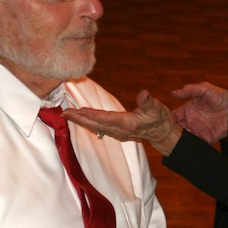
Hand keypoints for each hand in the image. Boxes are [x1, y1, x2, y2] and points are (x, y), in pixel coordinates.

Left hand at [63, 89, 182, 155]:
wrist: (163, 134)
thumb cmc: (160, 119)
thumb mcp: (157, 108)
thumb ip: (148, 101)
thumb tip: (143, 93)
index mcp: (127, 124)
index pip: (105, 118)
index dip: (92, 114)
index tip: (78, 110)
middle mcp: (119, 130)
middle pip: (95, 125)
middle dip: (79, 118)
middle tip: (64, 112)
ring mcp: (117, 133)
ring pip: (95, 127)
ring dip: (81, 121)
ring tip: (68, 115)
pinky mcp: (117, 132)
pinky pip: (99, 128)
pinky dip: (88, 123)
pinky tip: (81, 119)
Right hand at [170, 82, 227, 142]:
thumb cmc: (220, 97)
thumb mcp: (204, 89)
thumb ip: (189, 90)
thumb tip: (172, 93)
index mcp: (188, 110)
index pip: (174, 116)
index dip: (167, 120)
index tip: (161, 123)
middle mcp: (191, 121)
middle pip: (177, 129)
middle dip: (171, 132)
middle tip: (164, 135)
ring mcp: (198, 130)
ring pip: (184, 137)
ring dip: (179, 139)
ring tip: (174, 141)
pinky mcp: (206, 139)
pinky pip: (196, 143)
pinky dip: (190, 145)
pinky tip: (185, 145)